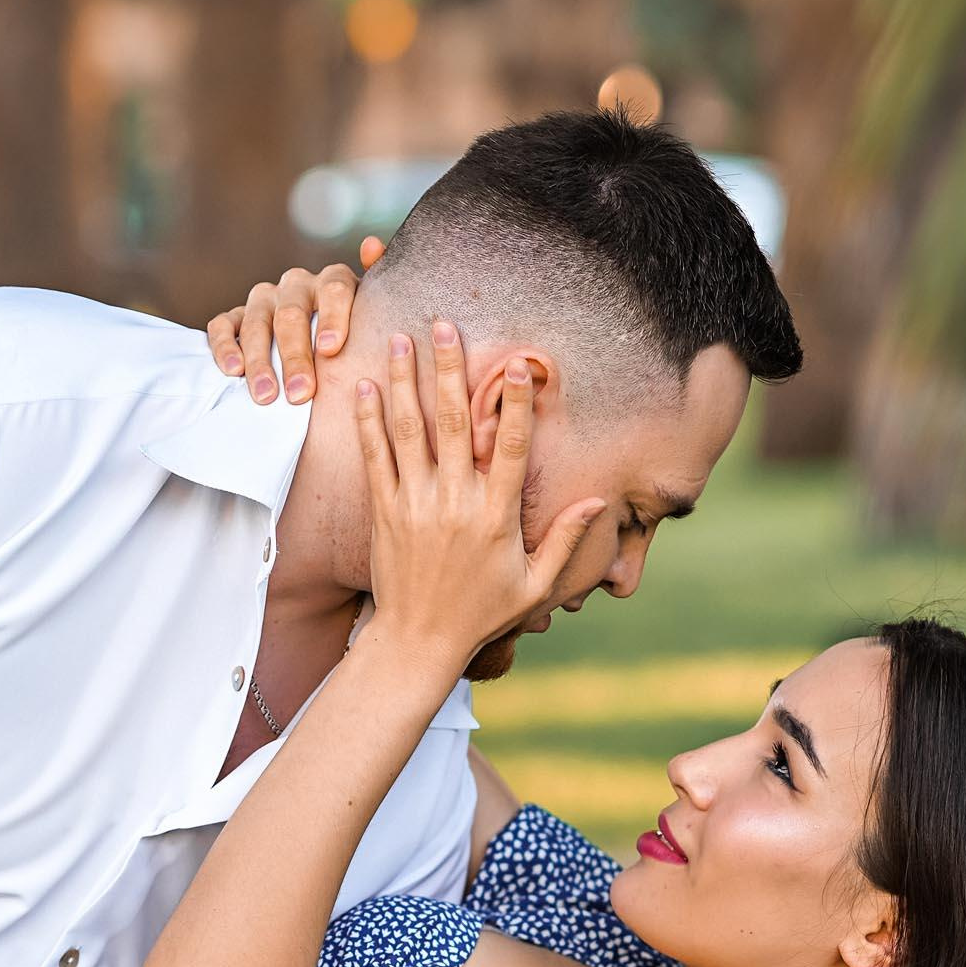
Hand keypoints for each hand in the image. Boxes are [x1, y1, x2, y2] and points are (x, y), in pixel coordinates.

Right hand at [206, 239, 384, 402]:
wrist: (323, 352)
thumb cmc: (354, 339)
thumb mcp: (373, 319)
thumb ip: (379, 292)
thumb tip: (371, 246)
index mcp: (332, 282)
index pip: (333, 290)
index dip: (332, 318)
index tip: (331, 350)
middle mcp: (295, 285)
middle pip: (292, 314)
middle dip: (295, 356)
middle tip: (300, 394)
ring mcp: (263, 299)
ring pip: (257, 322)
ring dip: (260, 361)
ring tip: (267, 396)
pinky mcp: (236, 317)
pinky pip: (223, 325)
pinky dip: (225, 346)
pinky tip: (233, 371)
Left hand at [357, 322, 602, 674]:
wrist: (418, 643)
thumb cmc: (480, 615)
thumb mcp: (535, 585)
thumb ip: (567, 540)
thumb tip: (599, 501)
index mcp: (496, 516)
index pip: (511, 448)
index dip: (516, 403)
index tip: (519, 363)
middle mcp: (454, 503)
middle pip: (453, 423)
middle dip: (449, 369)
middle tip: (445, 324)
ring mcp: (415, 505)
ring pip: (409, 431)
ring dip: (406, 380)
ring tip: (403, 338)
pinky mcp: (384, 513)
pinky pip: (376, 458)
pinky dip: (370, 421)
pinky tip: (366, 387)